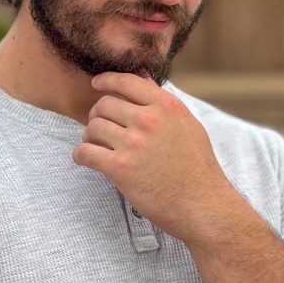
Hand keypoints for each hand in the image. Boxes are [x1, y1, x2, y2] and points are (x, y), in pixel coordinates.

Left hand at [72, 72, 229, 240]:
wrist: (203, 205)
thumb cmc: (198, 168)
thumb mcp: (189, 126)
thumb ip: (163, 103)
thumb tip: (143, 77)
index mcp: (166, 107)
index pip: (126, 81)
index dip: (106, 80)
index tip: (97, 84)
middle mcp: (149, 120)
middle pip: (104, 104)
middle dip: (97, 115)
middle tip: (100, 129)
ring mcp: (133, 144)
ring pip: (93, 127)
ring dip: (89, 137)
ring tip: (96, 147)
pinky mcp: (120, 168)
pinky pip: (85, 152)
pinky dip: (81, 155)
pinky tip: (85, 160)